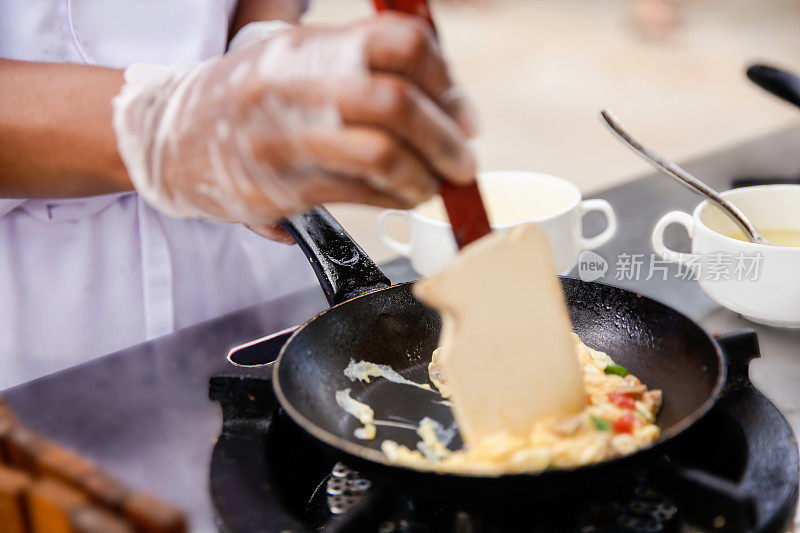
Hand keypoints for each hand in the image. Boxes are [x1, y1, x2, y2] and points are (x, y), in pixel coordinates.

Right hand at [113, 14, 476, 235]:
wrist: (167, 138)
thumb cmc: (246, 96)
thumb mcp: (294, 56)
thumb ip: (360, 65)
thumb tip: (444, 99)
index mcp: (307, 45)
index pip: (398, 42)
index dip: (444, 77)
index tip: (461, 110)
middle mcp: (295, 86)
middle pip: (396, 102)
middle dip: (446, 138)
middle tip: (464, 160)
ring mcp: (284, 139)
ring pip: (382, 156)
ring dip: (424, 177)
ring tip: (434, 183)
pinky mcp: (279, 190)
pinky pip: (358, 195)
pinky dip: (394, 198)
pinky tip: (400, 195)